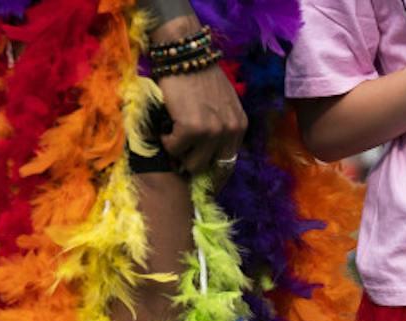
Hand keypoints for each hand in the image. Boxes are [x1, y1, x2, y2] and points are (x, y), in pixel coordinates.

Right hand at [152, 17, 246, 174]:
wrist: (185, 52)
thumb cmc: (198, 75)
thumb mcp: (222, 103)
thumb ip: (222, 125)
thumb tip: (210, 154)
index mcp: (240, 126)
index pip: (229, 163)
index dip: (214, 175)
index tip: (202, 182)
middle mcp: (231, 131)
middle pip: (210, 167)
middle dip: (192, 161)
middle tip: (179, 148)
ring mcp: (213, 131)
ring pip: (191, 163)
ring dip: (178, 151)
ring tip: (172, 132)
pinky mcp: (192, 128)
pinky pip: (174, 148)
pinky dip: (165, 140)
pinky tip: (164, 125)